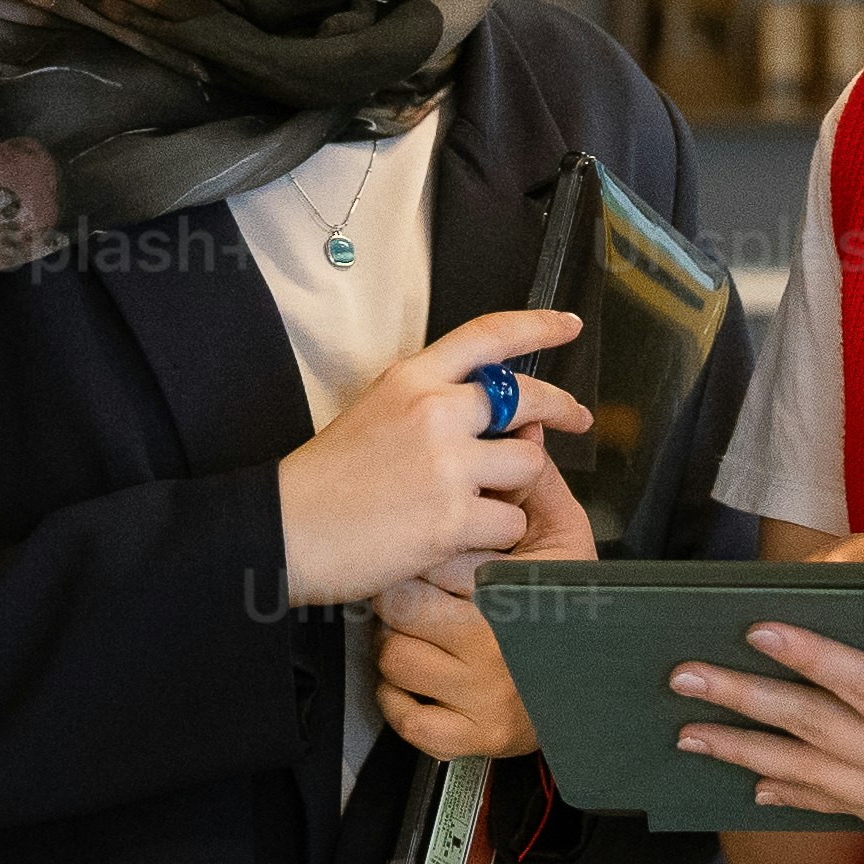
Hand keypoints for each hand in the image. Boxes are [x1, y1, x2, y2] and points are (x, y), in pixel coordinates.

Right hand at [282, 310, 589, 609]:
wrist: (286, 530)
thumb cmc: (322, 480)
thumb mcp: (372, 413)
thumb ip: (428, 404)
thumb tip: (485, 413)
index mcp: (411, 380)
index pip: (487, 336)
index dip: (538, 326)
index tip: (568, 325)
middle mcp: (435, 413)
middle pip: (526, 398)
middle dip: (561, 408)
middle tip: (577, 417)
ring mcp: (447, 465)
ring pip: (528, 465)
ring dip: (515, 488)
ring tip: (481, 506)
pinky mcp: (452, 517)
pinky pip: (509, 521)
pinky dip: (496, 536)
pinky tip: (463, 539)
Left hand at [368, 444, 592, 757]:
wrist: (595, 692)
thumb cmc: (573, 608)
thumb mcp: (566, 539)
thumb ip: (535, 482)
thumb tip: (521, 421)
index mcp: (511, 589)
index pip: (430, 553)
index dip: (421, 548)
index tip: (427, 547)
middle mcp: (490, 645)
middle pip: (397, 602)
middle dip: (403, 593)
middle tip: (422, 591)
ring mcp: (474, 696)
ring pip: (390, 657)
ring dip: (397, 646)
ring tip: (425, 635)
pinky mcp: (462, 738)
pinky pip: (402, 716)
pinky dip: (399, 700)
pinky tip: (420, 681)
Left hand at [667, 608, 863, 863]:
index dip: (813, 655)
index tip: (758, 628)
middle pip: (811, 729)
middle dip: (744, 699)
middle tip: (680, 678)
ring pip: (808, 770)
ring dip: (744, 748)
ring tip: (688, 734)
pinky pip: (835, 803)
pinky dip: (790, 789)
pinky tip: (754, 783)